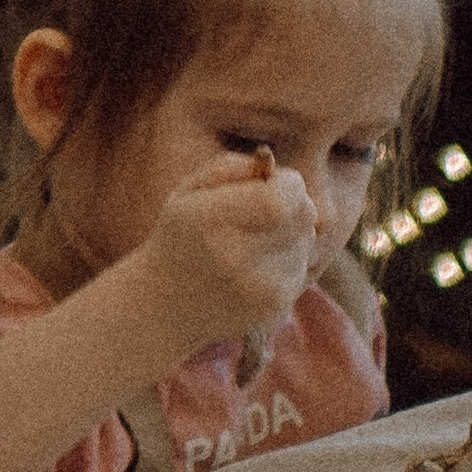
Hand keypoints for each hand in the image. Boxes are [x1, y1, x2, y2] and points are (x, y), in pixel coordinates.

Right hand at [130, 152, 317, 369]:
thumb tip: (271, 164)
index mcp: (211, 220)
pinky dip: (290, 259)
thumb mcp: (189, 190)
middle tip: (268, 206)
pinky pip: (303, 269)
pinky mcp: (272, 308)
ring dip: (293, 232)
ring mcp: (257, 289)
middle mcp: (236, 258)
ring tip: (259, 238)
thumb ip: (232, 167)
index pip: (279, 200)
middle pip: (303, 217)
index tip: (272, 182)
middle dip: (295, 202)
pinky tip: (261, 263)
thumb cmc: (181, 236)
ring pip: (307, 242)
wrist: (164, 305)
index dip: (288, 184)